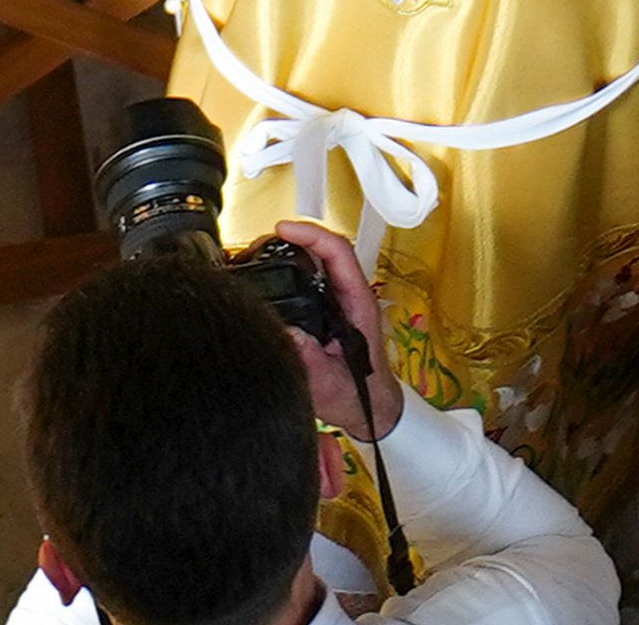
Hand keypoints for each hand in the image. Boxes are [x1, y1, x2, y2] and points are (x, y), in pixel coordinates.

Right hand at [275, 222, 402, 439]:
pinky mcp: (332, 308)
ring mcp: (342, 300)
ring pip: (320, 261)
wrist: (371, 409)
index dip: (312, 235)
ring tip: (266, 251)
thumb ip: (311, 361)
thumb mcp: (330, 384)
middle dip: (298, 236)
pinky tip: (275, 275)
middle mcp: (351, 295)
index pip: (339, 253)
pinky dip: (294, 269)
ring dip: (296, 251)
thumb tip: (288, 332)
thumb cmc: (358, 396)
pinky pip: (313, 278)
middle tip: (267, 239)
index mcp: (358, 304)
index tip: (284, 230)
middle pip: (328, 249)